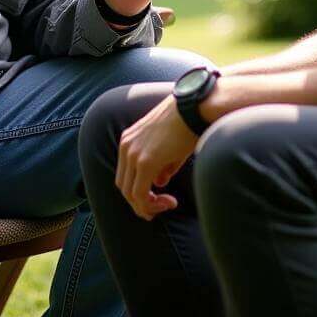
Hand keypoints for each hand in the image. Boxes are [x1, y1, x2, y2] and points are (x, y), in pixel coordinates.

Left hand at [116, 94, 196, 219]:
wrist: (192, 108)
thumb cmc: (185, 124)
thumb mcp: (168, 147)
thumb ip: (160, 166)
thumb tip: (159, 183)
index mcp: (129, 140)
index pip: (125, 175)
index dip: (139, 192)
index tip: (160, 196)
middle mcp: (126, 146)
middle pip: (124, 187)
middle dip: (141, 203)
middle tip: (160, 208)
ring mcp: (133, 153)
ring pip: (130, 193)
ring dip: (147, 206)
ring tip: (167, 206)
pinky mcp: (145, 161)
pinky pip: (140, 193)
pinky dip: (152, 204)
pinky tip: (170, 202)